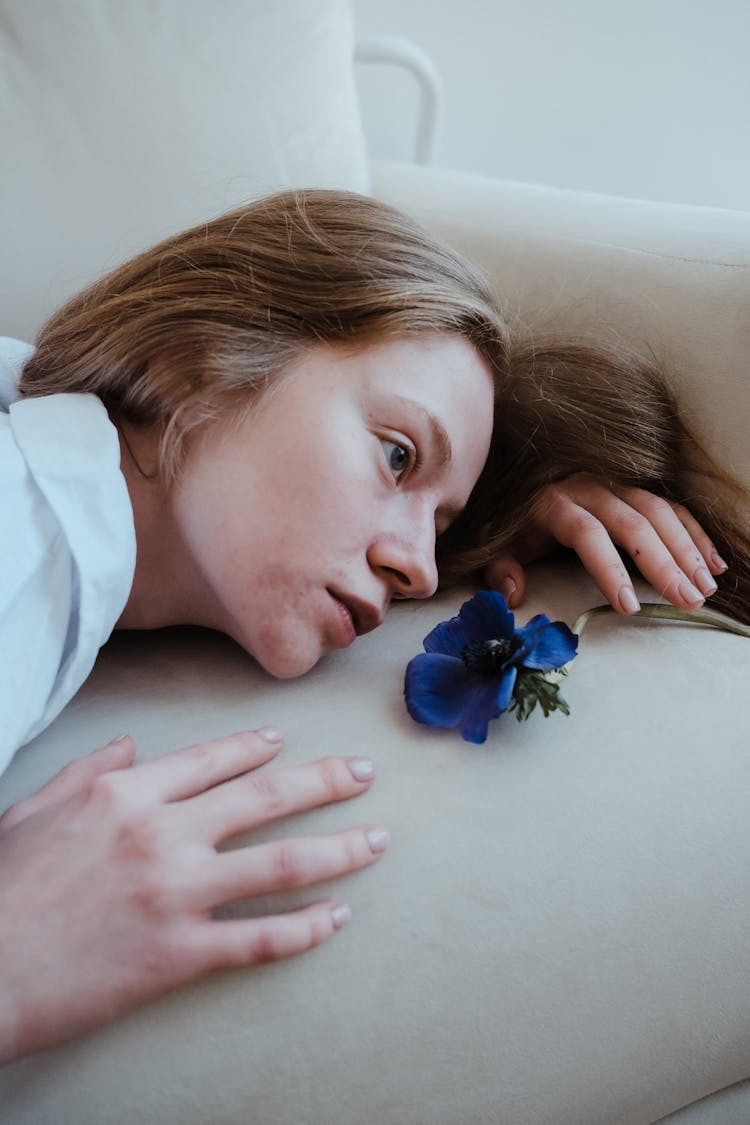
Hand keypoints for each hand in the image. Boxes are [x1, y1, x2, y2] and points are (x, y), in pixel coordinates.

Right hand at [0, 729, 386, 1062]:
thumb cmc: (1, 888)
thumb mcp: (34, 810)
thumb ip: (90, 771)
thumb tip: (132, 746)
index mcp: (127, 795)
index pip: (212, 760)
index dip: (256, 748)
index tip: (285, 743)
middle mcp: (163, 834)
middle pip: (266, 798)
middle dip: (326, 781)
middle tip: (365, 773)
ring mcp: (177, 895)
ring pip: (281, 863)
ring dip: (339, 849)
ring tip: (378, 841)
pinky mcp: (181, 955)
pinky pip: (260, 939)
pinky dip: (305, 929)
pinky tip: (336, 918)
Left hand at [485, 473, 727, 613]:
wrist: (515, 480)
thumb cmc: (510, 522)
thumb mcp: (495, 545)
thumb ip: (500, 568)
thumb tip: (512, 594)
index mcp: (554, 502)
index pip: (588, 534)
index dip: (610, 569)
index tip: (629, 607)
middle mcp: (589, 487)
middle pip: (633, 524)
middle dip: (664, 564)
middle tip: (688, 600)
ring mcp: (615, 484)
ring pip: (658, 512)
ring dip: (686, 550)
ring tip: (705, 588)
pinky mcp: (632, 488)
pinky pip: (669, 507)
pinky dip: (693, 534)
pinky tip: (713, 564)